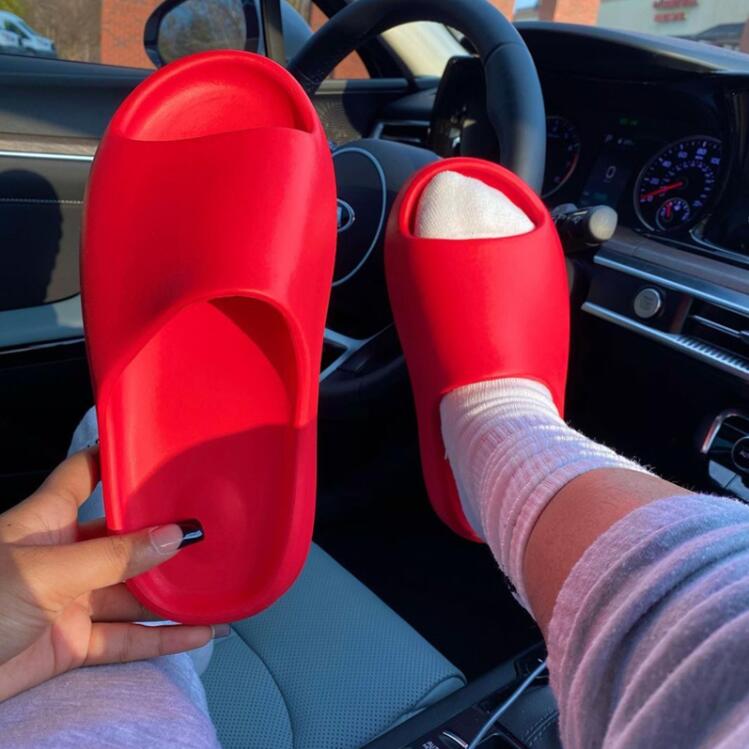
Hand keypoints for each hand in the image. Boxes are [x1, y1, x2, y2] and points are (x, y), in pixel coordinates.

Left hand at [0, 448, 212, 700]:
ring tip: (217, 583)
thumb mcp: (44, 571)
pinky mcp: (69, 646)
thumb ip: (114, 557)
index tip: (160, 449)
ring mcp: (67, 602)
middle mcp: (61, 556)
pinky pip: (125, 639)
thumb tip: (174, 535)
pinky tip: (198, 632)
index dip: (118, 459)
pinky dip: (162, 639)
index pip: (84, 474)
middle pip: (123, 539)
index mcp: (45, 521)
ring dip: (172, 593)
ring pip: (131, 592)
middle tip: (211, 529)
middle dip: (164, 536)